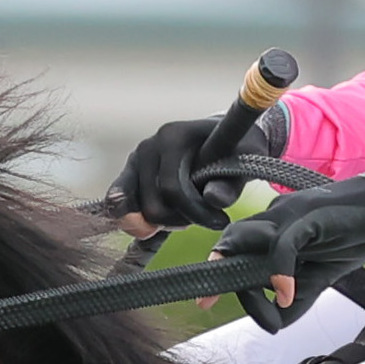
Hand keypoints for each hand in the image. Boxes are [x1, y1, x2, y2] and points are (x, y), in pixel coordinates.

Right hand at [112, 100, 286, 242]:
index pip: (172, 189)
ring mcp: (135, 160)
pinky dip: (133, 220)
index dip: (195, 213)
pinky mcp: (130, 174)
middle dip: (179, 220)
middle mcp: (148, 146)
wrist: (222, 138)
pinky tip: (150, 227)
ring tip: (185, 214)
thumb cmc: (236, 148)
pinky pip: (119, 204)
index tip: (220, 221)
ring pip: (135, 211)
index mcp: (173, 136)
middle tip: (202, 217)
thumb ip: (231, 183)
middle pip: (152, 205)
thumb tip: (213, 199)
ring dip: (162, 221)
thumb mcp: (246, 160)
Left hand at [213, 157, 364, 309]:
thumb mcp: (322, 275)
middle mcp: (276, 216)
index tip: (207, 300)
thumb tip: (273, 322)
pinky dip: (281, 272)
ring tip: (252, 301)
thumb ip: (297, 295)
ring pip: (249, 239)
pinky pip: (283, 245)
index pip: (236, 247)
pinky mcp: (309, 217)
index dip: (219, 272)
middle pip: (233, 240)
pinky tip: (287, 294)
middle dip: (217, 271)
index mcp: (275, 227)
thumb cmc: (357, 234)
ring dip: (245, 274)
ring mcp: (291, 214)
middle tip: (207, 299)